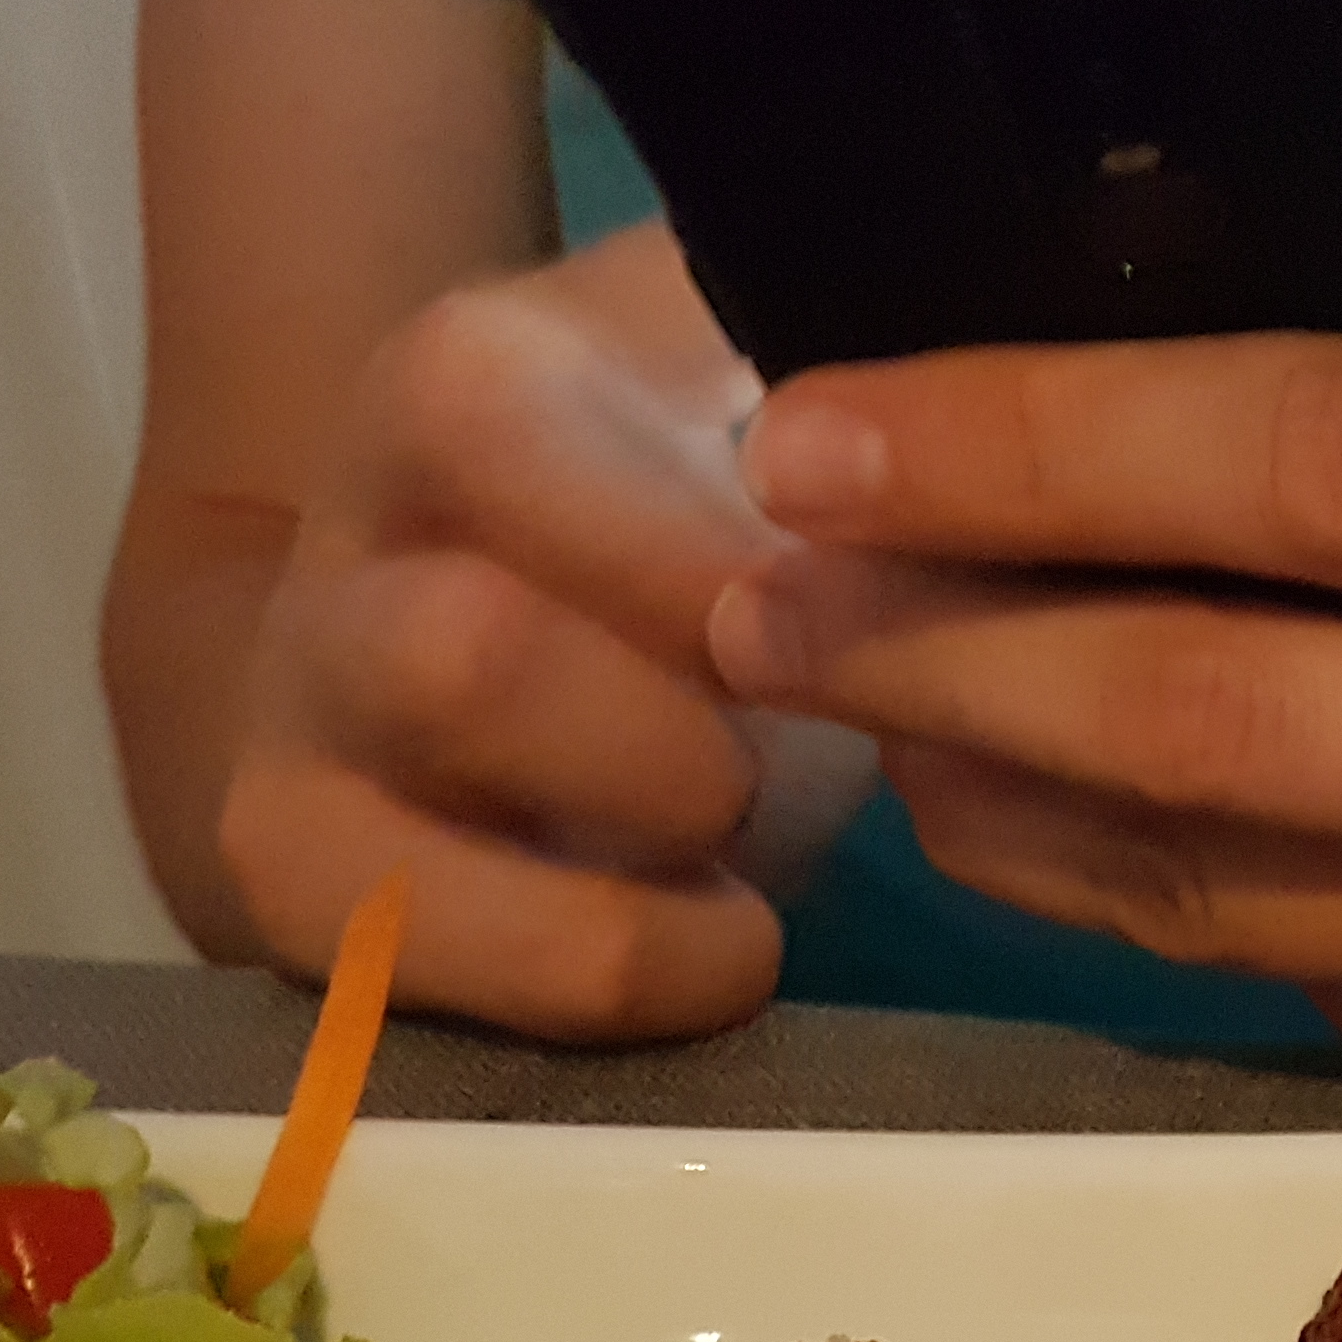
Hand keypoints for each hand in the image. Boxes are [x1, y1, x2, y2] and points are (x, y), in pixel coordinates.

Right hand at [216, 230, 800, 1039]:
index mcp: (466, 394)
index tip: (845, 619)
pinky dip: (596, 982)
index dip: (690, 556)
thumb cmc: (684, 524)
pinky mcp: (294, 881)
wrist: (452, 644)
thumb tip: (1047, 359)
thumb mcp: (756, 396)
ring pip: (417, 844)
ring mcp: (300, 727)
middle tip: (798, 764)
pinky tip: (714, 952)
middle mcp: (350, 550)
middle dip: (672, 747)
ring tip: (755, 879)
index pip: (502, 432)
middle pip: (459, 659)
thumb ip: (866, 364)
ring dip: (636, 890)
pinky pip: (411, 965)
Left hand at [706, 0, 1341, 1119]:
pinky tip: (976, 799)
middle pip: (1234, 705)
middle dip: (956, 637)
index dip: (1059, 443)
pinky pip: (1265, 979)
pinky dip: (1096, 894)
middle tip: (753, 570)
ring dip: (984, 773)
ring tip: (815, 669)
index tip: (832, 416)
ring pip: (1219, 875)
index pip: (1339, 467)